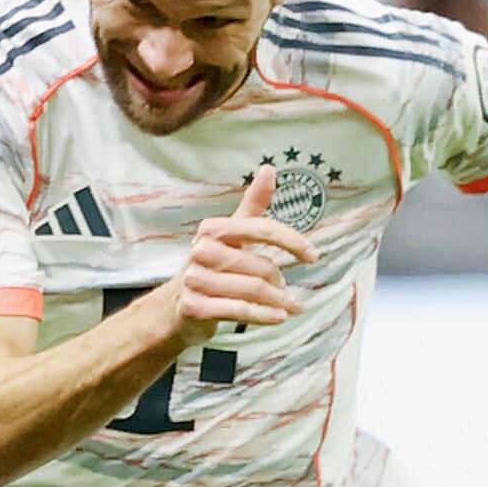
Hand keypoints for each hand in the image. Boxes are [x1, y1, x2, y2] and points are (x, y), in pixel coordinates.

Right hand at [167, 165, 313, 332]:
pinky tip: (278, 317)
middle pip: (260, 265)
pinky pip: (239, 310)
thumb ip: (253, 205)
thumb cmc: (211, 268)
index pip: (261, 229)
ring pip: (252, 289)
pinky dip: (264, 316)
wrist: (175, 307)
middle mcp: (201, 251)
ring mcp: (195, 280)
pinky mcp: (194, 306)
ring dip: (277, 301)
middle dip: (278, 280)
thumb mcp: (231, 235)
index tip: (312, 255)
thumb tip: (269, 169)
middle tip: (285, 289)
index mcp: (212, 229)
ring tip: (289, 306)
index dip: (291, 241)